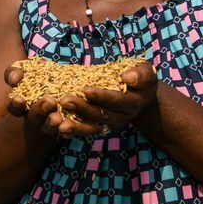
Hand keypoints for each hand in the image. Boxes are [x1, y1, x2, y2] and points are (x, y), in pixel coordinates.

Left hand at [5, 62, 158, 138]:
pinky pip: (84, 130)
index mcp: (132, 103)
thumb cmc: (139, 77)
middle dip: (83, 109)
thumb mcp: (145, 72)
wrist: (139, 94)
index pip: (117, 101)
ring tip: (57, 121)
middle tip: (65, 100)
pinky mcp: (97, 125)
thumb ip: (140, 74)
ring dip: (74, 125)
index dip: (103, 96)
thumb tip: (128, 77)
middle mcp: (120, 117)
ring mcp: (108, 123)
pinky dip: (71, 130)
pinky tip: (56, 128)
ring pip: (91, 127)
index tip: (87, 89)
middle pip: (101, 115)